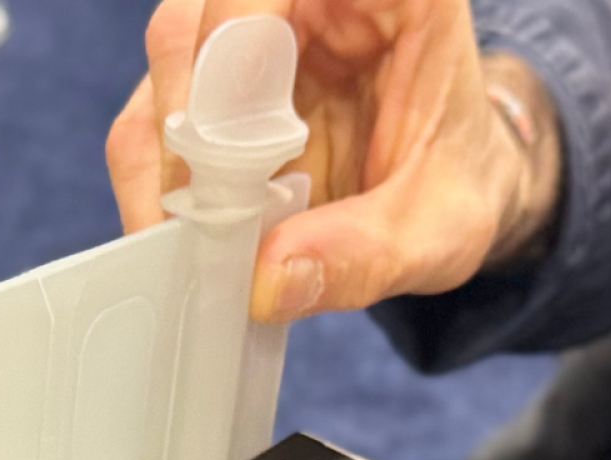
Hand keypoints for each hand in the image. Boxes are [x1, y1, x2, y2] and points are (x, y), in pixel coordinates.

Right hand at [106, 0, 563, 322]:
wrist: (444, 191)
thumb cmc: (455, 186)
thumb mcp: (438, 231)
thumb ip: (365, 254)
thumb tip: (266, 282)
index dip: (241, 46)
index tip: (228, 142)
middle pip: (206, 16)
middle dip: (194, 118)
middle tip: (205, 213)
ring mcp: (250, 29)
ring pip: (169, 57)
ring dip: (168, 154)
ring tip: (196, 236)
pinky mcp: (210, 78)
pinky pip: (155, 117)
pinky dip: (157, 181)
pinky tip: (186, 238)